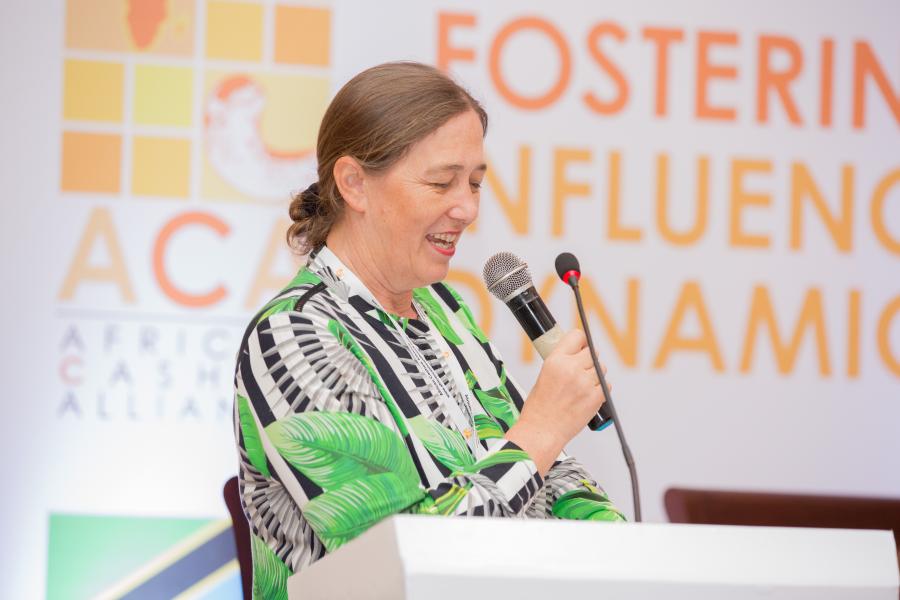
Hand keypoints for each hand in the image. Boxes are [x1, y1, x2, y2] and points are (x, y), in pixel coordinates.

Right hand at [505, 329, 606, 475]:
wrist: (542, 431)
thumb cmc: (539, 408)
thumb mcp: (544, 375)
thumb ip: (561, 362)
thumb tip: (577, 353)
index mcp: (556, 360)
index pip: (577, 336)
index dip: (582, 340)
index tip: (582, 345)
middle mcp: (572, 369)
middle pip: (592, 352)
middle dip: (589, 358)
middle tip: (582, 368)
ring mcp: (585, 383)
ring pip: (601, 368)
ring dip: (596, 374)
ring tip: (582, 386)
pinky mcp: (596, 397)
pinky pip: (606, 385)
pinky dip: (600, 389)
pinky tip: (587, 395)